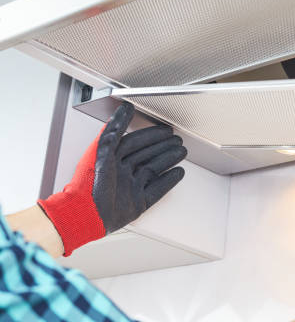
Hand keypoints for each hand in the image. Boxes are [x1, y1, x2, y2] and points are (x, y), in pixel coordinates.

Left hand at [38, 102, 187, 255]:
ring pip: (154, 170)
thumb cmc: (88, 182)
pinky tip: (177, 173)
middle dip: (164, 146)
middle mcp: (122, 172)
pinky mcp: (137, 203)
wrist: (85, 213)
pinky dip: (168, 181)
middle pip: (148, 155)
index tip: (165, 130)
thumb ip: (115, 127)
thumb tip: (125, 109)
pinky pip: (157, 190)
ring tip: (181, 153)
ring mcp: (131, 188)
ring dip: (169, 160)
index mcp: (112, 158)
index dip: (152, 134)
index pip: (136, 141)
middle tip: (177, 140)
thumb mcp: (102, 147)